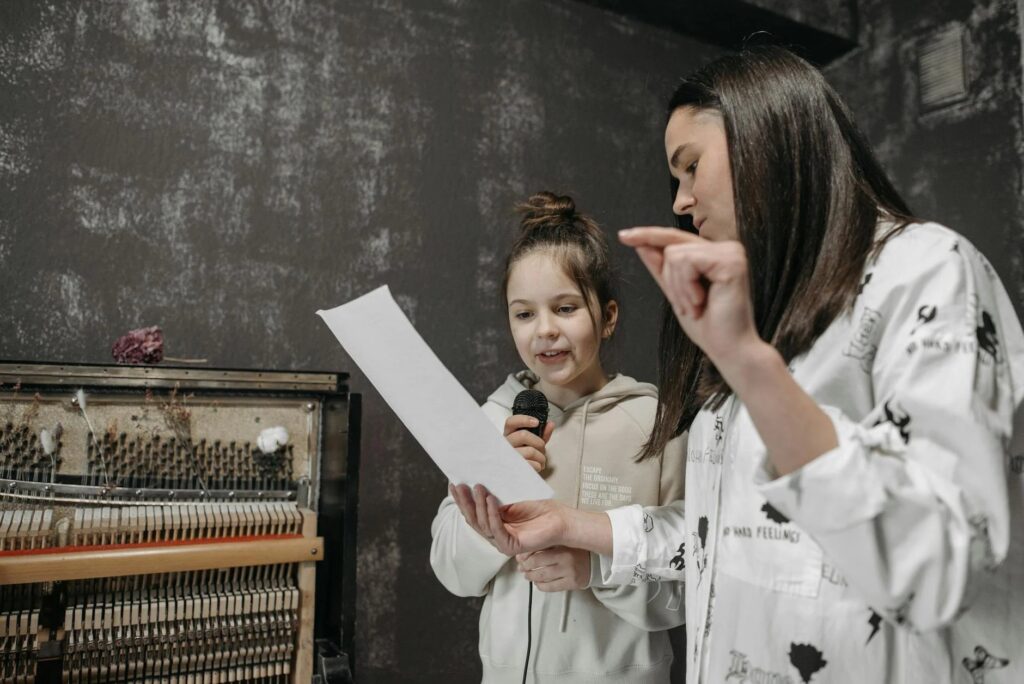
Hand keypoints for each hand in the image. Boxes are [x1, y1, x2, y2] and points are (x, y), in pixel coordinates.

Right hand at [449, 484, 571, 555]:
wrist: (560, 519)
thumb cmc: (539, 508)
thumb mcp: (512, 498)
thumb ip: (495, 494)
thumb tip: (477, 478)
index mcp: (493, 523)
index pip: (472, 512)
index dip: (462, 499)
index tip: (454, 484)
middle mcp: (495, 534)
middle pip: (473, 519)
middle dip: (465, 502)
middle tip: (460, 485)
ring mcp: (502, 542)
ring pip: (483, 524)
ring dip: (479, 504)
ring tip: (478, 487)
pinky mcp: (511, 547)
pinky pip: (497, 530)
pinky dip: (492, 514)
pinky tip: (490, 500)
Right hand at [504, 415, 554, 471]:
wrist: (518, 475)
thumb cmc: (525, 456)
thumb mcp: (532, 442)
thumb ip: (542, 433)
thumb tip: (550, 424)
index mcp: (509, 434)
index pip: (511, 422)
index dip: (524, 420)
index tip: (536, 422)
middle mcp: (506, 444)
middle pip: (523, 435)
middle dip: (539, 442)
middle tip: (542, 448)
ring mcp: (508, 456)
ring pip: (530, 451)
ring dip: (541, 457)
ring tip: (541, 460)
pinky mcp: (513, 468)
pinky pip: (531, 464)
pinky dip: (539, 466)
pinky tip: (537, 467)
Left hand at [517, 546, 590, 591]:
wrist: (596, 562)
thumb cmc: (576, 550)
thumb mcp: (563, 541)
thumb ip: (546, 543)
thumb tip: (524, 549)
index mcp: (563, 545)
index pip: (536, 550)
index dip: (524, 554)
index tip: (520, 556)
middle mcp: (566, 558)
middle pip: (536, 564)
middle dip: (525, 566)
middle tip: (521, 566)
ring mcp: (569, 572)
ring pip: (541, 577)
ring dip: (530, 576)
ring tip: (527, 574)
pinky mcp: (571, 584)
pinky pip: (550, 587)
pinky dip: (540, 586)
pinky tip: (538, 582)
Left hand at [619, 227, 761, 367]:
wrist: (728, 349)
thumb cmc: (708, 326)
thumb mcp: (675, 294)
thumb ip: (661, 269)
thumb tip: (642, 245)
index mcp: (713, 255)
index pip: (675, 239)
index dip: (648, 235)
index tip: (623, 236)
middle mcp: (724, 248)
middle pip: (670, 248)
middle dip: (670, 282)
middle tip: (687, 308)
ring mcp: (731, 252)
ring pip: (676, 255)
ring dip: (679, 288)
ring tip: (696, 306)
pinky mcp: (732, 260)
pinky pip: (687, 262)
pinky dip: (687, 286)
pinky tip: (702, 301)